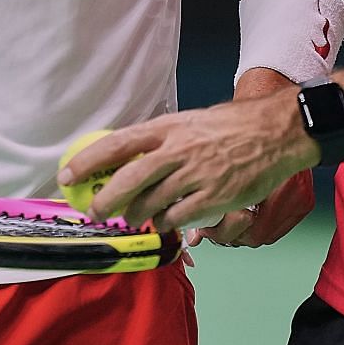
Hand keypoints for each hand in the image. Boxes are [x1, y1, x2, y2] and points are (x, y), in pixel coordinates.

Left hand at [61, 90, 319, 231]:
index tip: (68, 175)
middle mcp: (177, 151)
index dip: (88, 161)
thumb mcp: (190, 122)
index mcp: (168, 128)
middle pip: (128, 180)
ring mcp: (195, 176)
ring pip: (150, 203)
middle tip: (95, 212)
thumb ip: (162, 140)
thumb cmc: (232, 126)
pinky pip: (176, 218)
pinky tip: (164, 221)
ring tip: (132, 216)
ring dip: (135, 214)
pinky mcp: (212, 199)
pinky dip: (164, 223)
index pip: (117, 144)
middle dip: (105, 200)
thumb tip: (130, 158)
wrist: (275, 133)